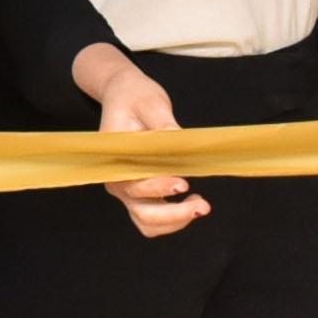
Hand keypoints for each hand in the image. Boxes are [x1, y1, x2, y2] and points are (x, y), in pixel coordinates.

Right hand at [78, 43, 209, 237]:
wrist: (125, 95)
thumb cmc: (134, 97)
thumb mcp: (150, 102)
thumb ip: (163, 123)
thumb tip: (179, 141)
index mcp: (115, 160)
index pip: (135, 185)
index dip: (159, 188)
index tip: (183, 184)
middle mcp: (118, 180)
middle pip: (143, 213)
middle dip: (173, 215)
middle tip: (202, 205)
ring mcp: (128, 190)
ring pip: (147, 222)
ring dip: (174, 221)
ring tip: (200, 205)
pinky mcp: (141, 192)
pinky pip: (153, 218)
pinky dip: (173, 218)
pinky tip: (191, 200)